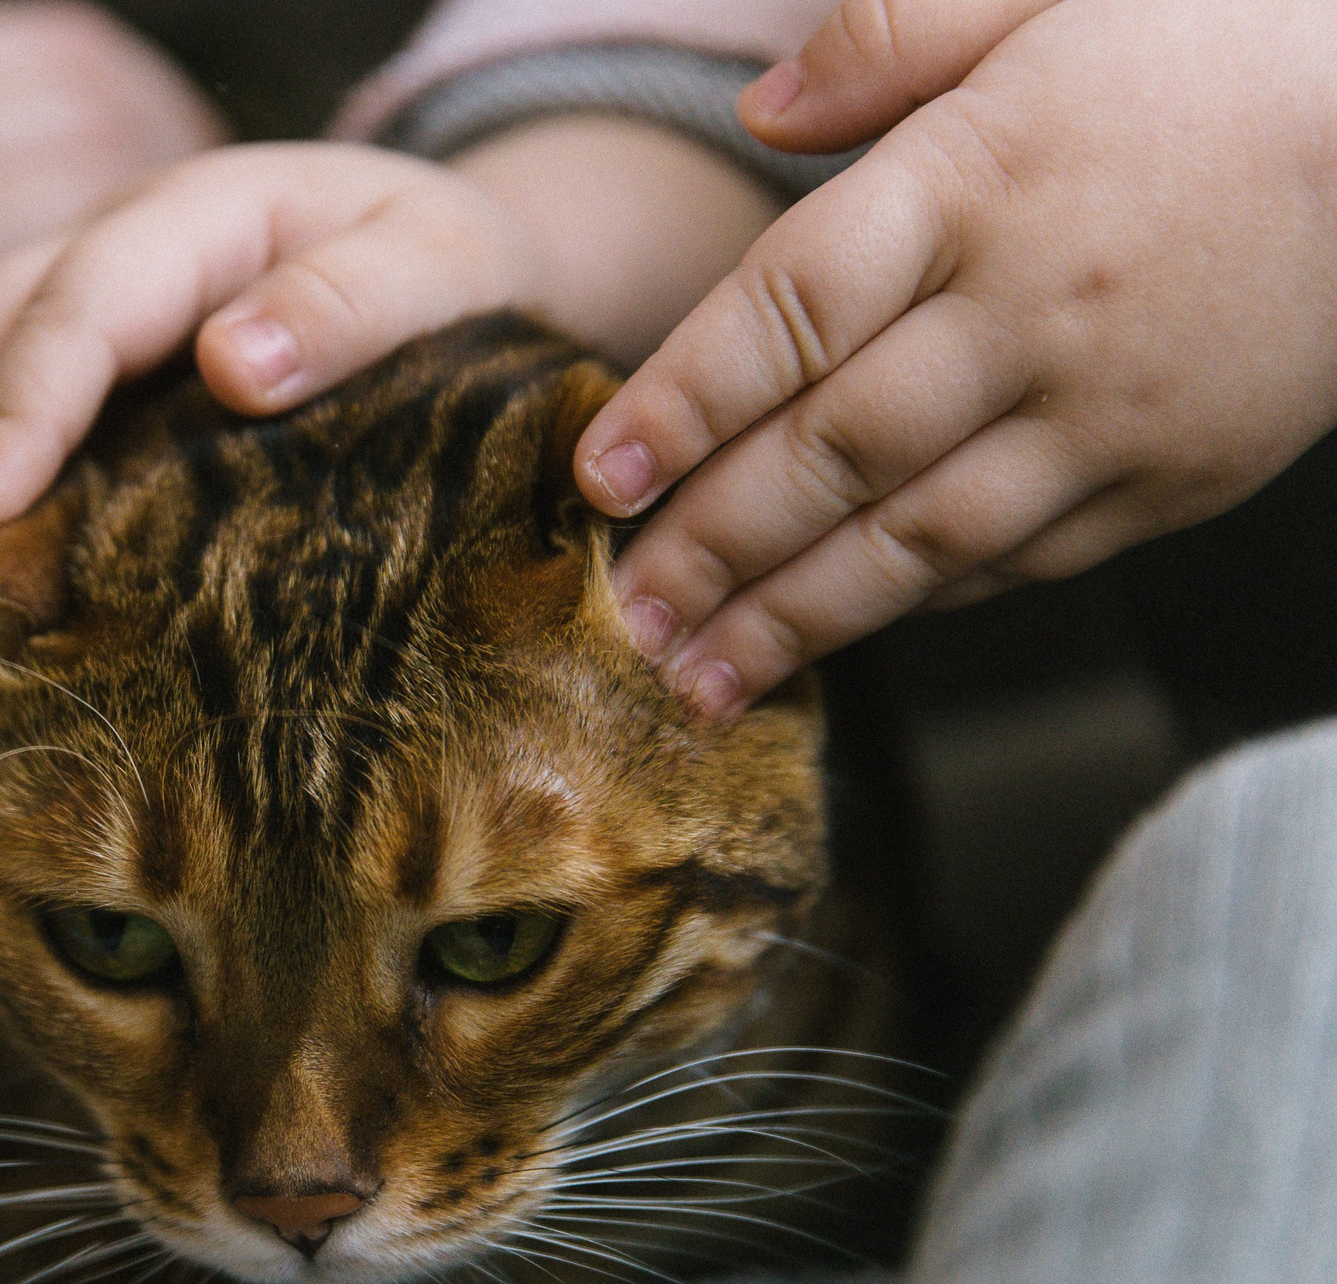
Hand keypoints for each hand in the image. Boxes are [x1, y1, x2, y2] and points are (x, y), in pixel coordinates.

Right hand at [0, 2, 220, 717]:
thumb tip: (28, 163)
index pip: (54, 49)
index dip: (150, 119)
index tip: (179, 204)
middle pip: (99, 119)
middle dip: (184, 202)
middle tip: (211, 299)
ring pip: (91, 238)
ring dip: (165, 302)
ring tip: (177, 376)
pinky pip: (46, 374)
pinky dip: (106, 401)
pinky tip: (114, 455)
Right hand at [0, 123, 778, 547]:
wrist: (448, 268)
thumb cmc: (448, 271)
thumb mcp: (441, 267)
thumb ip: (355, 304)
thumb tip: (234, 365)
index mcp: (203, 210)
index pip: (85, 300)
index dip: (24, 404)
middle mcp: (120, 245)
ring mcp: (90, 305)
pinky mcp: (89, 374)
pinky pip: (0, 417)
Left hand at [576, 0, 1336, 717]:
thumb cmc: (1227, 38)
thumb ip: (891, 41)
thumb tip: (755, 112)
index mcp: (979, 180)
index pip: (791, 309)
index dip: (683, 404)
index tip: (597, 479)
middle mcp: (1032, 309)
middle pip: (835, 451)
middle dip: (712, 546)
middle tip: (620, 613)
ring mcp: (1107, 409)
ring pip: (918, 538)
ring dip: (795, 618)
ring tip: (697, 678)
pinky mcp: (1173, 477)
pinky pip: (1020, 560)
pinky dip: (919, 603)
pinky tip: (838, 635)